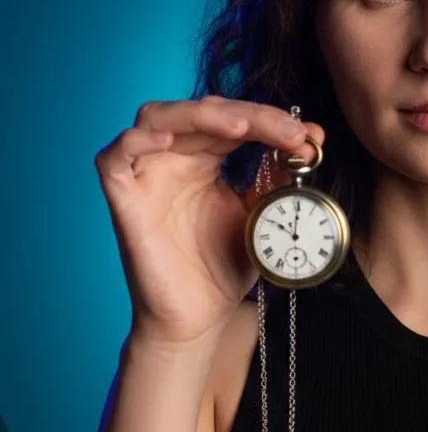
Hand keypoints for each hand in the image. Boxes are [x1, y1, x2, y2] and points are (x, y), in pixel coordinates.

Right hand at [95, 95, 325, 347]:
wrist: (200, 319)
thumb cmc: (223, 268)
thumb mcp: (261, 214)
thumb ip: (279, 176)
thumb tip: (311, 138)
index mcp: (205, 159)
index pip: (233, 120)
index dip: (269, 119)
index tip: (308, 136)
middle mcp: (174, 159)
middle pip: (203, 111)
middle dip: (250, 115)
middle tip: (289, 133)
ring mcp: (146, 175)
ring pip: (157, 117)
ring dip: (200, 115)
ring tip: (240, 128)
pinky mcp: (124, 199)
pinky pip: (113, 158)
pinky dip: (135, 141)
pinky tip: (167, 140)